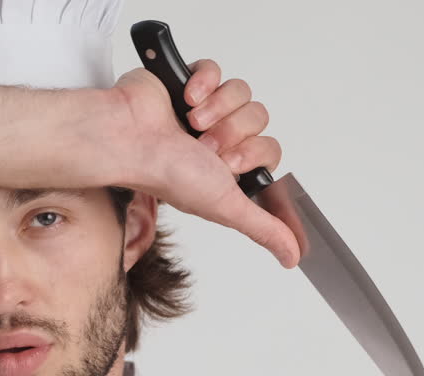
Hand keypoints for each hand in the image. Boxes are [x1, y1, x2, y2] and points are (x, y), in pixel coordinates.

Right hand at [110, 62, 298, 267]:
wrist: (131, 139)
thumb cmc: (167, 174)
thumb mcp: (227, 207)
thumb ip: (263, 229)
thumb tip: (292, 257)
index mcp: (229, 166)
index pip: (269, 149)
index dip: (253, 153)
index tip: (227, 164)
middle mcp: (220, 137)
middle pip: (258, 118)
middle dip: (233, 132)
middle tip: (205, 146)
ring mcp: (205, 108)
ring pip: (242, 93)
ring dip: (218, 109)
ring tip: (192, 123)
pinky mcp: (190, 82)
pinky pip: (216, 70)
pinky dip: (203, 83)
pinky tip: (186, 98)